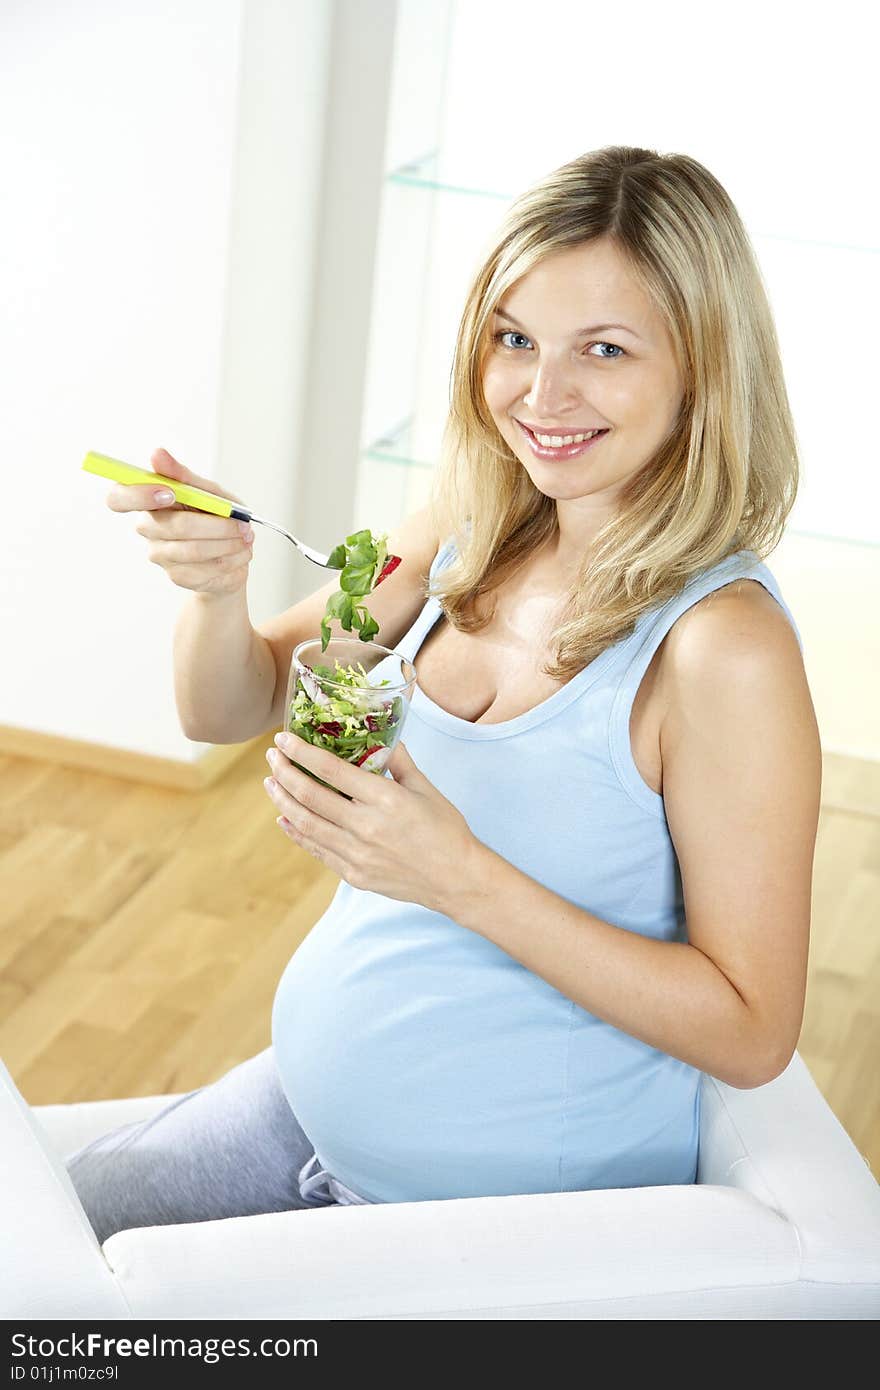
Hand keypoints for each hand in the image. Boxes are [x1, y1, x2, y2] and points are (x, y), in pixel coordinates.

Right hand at [106, 447, 254, 596]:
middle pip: (175, 527)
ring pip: (195, 550)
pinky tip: (239, 553)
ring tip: (245, 537)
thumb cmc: (215, 515)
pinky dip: (232, 559)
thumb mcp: (206, 490)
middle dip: (217, 525)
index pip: (118, 498)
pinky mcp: (178, 576)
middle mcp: (148, 528)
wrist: (233, 551)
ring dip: (229, 543)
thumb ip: (182, 475)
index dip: (139, 495)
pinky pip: (206, 570)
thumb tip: (157, 454)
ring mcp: (160, 555)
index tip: (170, 493)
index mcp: (147, 501)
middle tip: (242, 523)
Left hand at [263, 732, 479, 912]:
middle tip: (272, 757)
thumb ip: (398, 761)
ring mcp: (356, 854)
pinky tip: (285, 817)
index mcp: (385, 799)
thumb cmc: (445, 830)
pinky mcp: (353, 874)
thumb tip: (380, 735)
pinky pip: (316, 849)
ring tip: (271, 783)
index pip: (331, 770)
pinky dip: (297, 831)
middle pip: (310, 796)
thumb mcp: (425, 788)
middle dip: (285, 772)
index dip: (302, 753)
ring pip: (306, 823)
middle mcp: (365, 826)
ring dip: (283, 800)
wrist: (456, 879)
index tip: (283, 739)